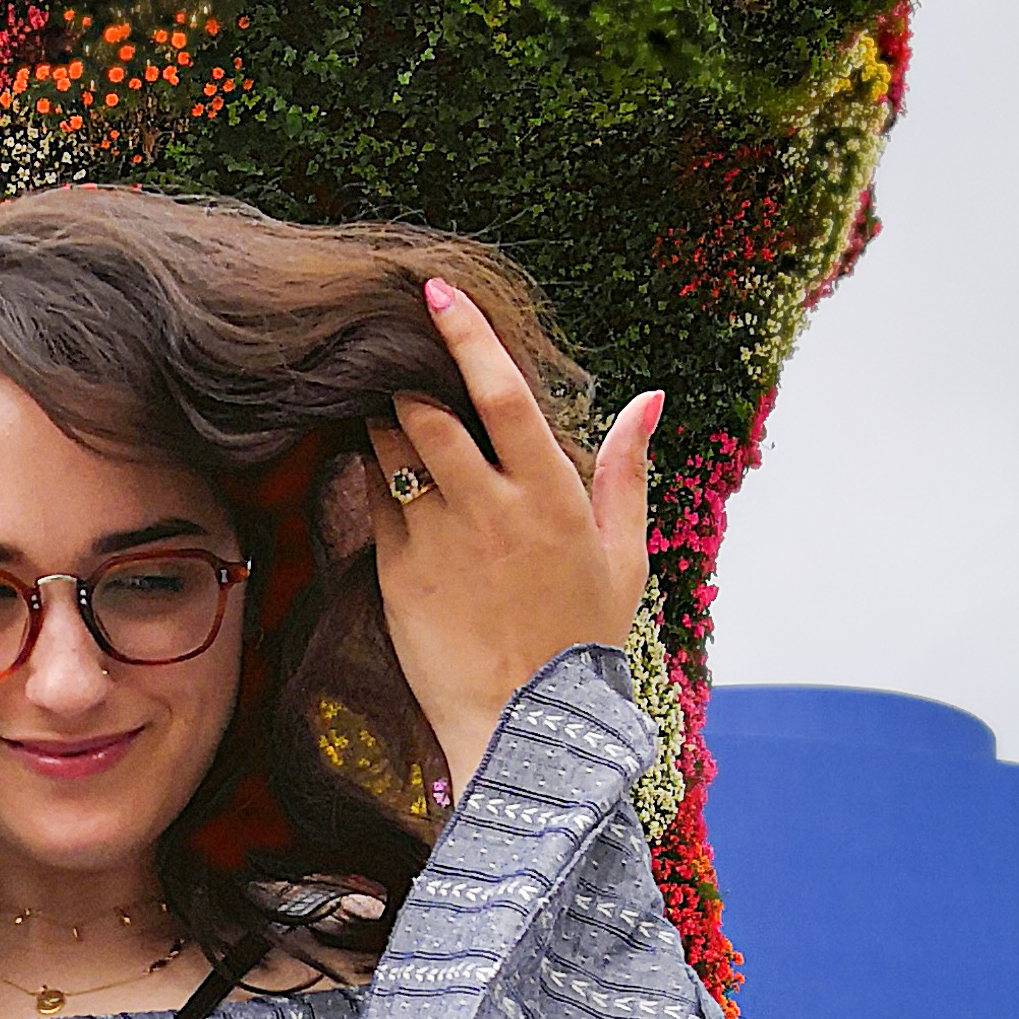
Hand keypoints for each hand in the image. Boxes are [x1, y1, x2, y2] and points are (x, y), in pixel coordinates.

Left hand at [367, 280, 656, 805]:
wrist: (524, 725)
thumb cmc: (581, 638)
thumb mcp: (623, 556)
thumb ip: (627, 471)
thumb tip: (649, 399)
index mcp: (550, 497)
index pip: (501, 394)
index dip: (464, 336)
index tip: (434, 293)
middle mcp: (488, 511)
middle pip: (426, 412)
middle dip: (407, 378)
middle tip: (400, 362)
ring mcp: (435, 542)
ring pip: (388, 450)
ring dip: (382, 420)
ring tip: (387, 411)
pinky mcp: (395, 575)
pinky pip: (371, 501)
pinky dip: (370, 473)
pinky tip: (378, 470)